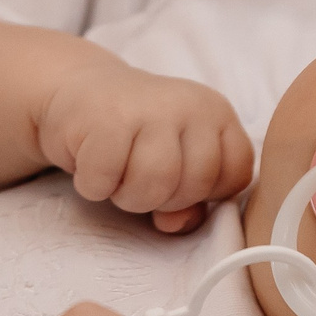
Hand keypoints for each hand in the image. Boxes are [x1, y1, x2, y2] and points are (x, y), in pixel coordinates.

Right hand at [34, 58, 251, 231]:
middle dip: (163, 200)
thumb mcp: (174, 163)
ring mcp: (150, 108)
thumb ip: (190, 201)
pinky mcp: (106, 119)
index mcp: (217, 113)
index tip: (178, 181)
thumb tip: (177, 224)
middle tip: (138, 180)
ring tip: (116, 177)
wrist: (78, 91)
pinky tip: (90, 165)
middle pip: (196, 185)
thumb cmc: (134, 135)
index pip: (236, 174)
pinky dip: (93, 186)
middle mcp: (190, 105)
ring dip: (128, 197)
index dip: (207, 194)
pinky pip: (106, 181)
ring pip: (155, 186)